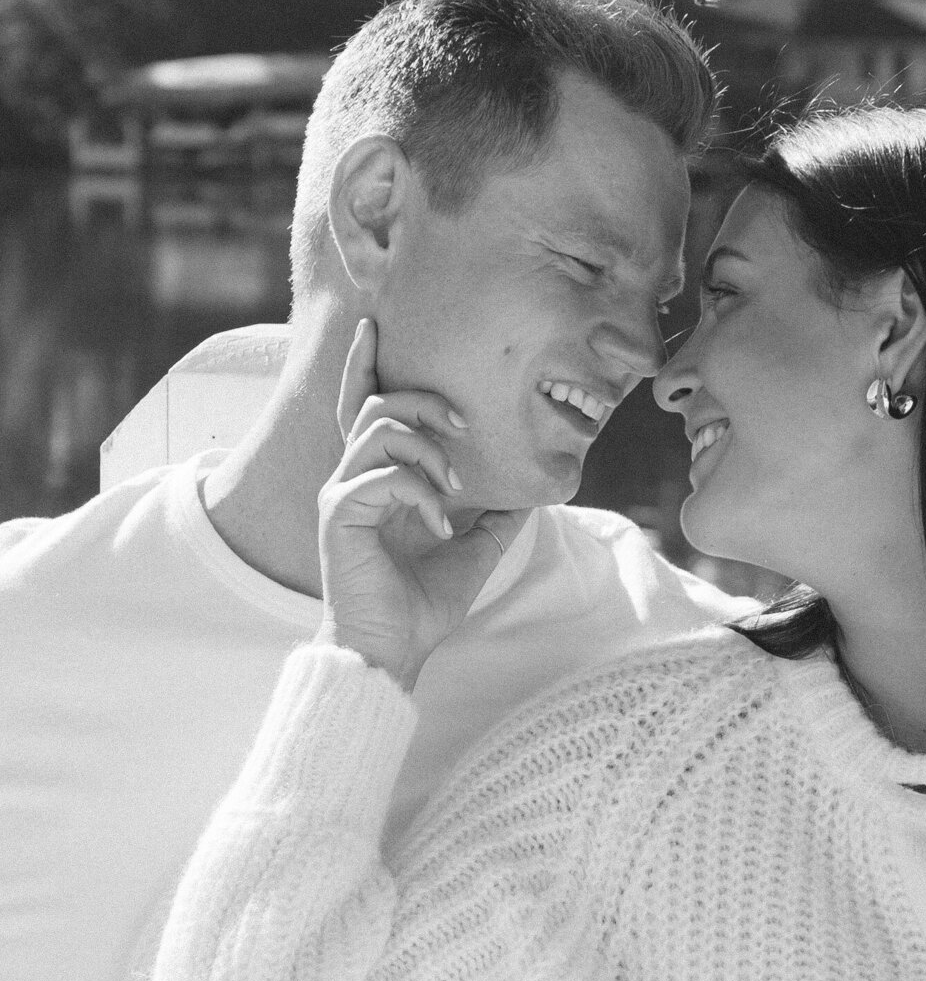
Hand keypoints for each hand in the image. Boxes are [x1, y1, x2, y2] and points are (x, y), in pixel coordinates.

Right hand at [315, 319, 528, 689]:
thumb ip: (494, 520)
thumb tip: (530, 493)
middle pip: (378, 404)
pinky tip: (441, 529)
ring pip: (378, 428)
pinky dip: (421, 494)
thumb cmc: (419, 609)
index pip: (365, 410)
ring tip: (454, 486)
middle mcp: (353, 479)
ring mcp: (342, 494)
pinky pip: (382, 475)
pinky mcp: (340, 514)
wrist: (390, 653)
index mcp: (376, 482)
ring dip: (426, 448)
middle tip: (463, 426)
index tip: (376, 327)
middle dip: (424, 403)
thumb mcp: (472, 555)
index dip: (365, 366)